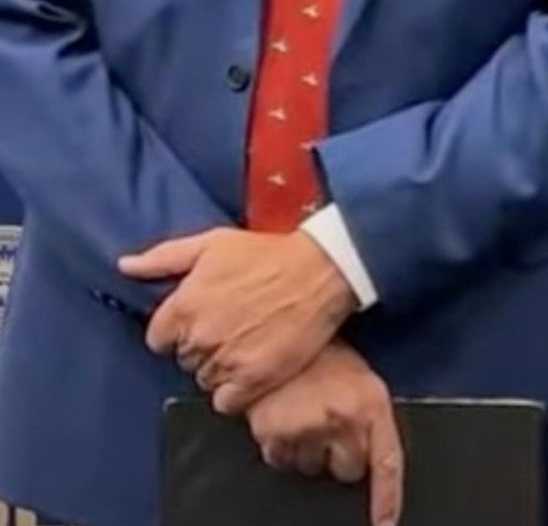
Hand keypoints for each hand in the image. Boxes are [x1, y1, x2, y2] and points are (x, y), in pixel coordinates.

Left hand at [120, 228, 354, 411]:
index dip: (179, 331)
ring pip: (205, 380)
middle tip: (232, 330)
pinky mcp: (255, 378)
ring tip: (247, 347)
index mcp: (182, 307)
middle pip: (184, 360)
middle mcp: (199, 337)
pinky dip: (235, 393)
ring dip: (221, 369)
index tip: (202, 321)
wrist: (322, 269)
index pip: (158, 340)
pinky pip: (226, 402)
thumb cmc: (268, 254)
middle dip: (202, 348)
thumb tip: (125, 266)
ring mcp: (227, 359)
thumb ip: (163, 258)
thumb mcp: (212, 244)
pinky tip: (251, 372)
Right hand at [246, 341, 404, 525]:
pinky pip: (280, 461)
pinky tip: (285, 418)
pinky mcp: (274, 434)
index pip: (386, 463)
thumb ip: (366, 419)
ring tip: (307, 415)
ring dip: (309, 451)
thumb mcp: (361, 381)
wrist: (281, 332)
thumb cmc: (325, 356)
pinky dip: (281, 447)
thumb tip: (366, 459)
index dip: (386, 500)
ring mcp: (308, 429)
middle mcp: (343, 421)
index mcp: (372, 406)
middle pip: (347, 472)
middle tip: (331, 426)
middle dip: (340, 456)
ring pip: (311, 469)